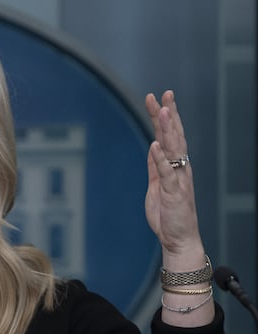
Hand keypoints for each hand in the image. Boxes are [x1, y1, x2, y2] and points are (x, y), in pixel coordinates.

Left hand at [144, 90, 203, 257]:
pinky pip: (166, 173)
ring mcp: (178, 180)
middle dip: (168, 115)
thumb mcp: (157, 185)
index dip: (164, 117)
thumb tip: (153, 148)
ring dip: (167, 130)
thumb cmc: (168, 214)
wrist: (178, 239)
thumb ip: (155, 167)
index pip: (170, 136)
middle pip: (174, 137)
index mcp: (174, 166)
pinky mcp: (174, 193)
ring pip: (174, 150)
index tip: (158, 98)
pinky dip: (160, 159)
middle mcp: (180, 169)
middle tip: (165, 94)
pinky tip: (155, 145)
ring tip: (163, 111)